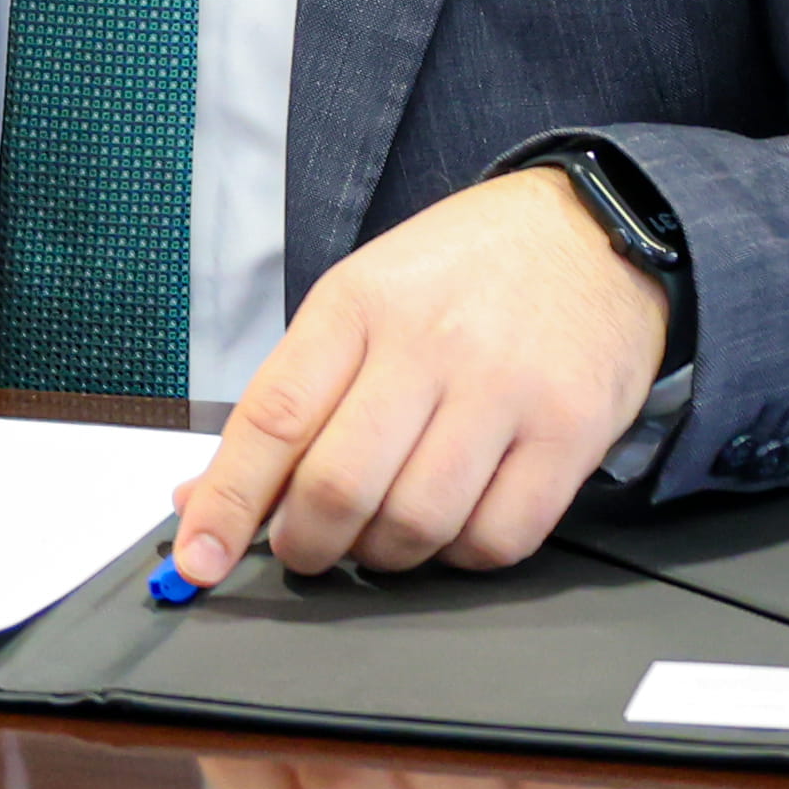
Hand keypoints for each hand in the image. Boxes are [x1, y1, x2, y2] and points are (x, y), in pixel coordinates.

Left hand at [166, 168, 667, 588]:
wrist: (590, 230)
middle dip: (307, 542)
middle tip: (308, 545)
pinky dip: (462, 554)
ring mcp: (506, 390)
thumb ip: (292, 397)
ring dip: (384, 555)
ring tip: (384, 528)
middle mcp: (430, 344)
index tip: (199, 558)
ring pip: (417, 524)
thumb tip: (204, 495)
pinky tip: (457, 520)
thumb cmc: (463, 274)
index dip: (227, 501)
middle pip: (340, 485)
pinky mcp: (571, 433)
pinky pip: (498, 540)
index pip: (274, 417)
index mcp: (358, 303)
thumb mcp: (362, 300)